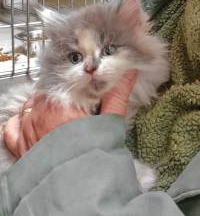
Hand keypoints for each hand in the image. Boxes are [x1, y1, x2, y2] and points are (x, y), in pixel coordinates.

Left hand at [3, 69, 137, 158]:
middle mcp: (41, 110)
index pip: (64, 81)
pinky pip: (12, 126)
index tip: (81, 91)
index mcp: (62, 99)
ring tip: (56, 118)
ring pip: (31, 106)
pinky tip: (31, 124)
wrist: (76, 184)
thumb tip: (129, 73)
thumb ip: (117, 93)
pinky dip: (20, 122)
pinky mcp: (19, 143)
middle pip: (47, 93)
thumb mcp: (110, 119)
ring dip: (41, 108)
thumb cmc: (93, 151)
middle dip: (59, 97)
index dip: (74, 85)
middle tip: (71, 107)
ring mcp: (27, 126)